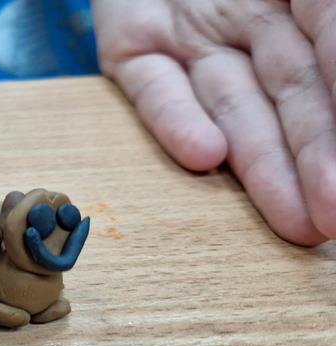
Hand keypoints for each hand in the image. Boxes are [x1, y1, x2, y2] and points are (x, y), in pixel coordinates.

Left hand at [93, 0, 335, 245]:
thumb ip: (326, 15)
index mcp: (295, 1)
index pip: (323, 59)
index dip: (334, 127)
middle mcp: (246, 21)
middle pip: (286, 95)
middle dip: (312, 157)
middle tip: (330, 220)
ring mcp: (188, 35)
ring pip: (231, 103)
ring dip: (262, 163)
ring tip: (295, 221)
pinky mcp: (131, 46)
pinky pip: (154, 87)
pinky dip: (176, 120)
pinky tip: (203, 155)